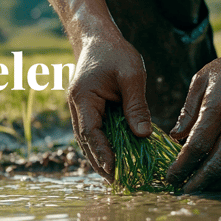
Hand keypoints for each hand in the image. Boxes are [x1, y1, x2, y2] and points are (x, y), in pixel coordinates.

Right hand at [68, 34, 151, 178]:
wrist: (96, 37)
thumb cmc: (114, 52)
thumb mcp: (132, 75)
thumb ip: (136, 105)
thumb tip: (143, 135)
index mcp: (83, 97)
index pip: (91, 132)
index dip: (102, 153)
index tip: (113, 169)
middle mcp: (77, 106)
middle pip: (86, 142)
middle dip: (100, 162)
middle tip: (116, 182)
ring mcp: (80, 109)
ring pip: (88, 140)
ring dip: (100, 157)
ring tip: (115, 177)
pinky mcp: (88, 109)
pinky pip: (94, 132)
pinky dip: (102, 146)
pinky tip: (115, 157)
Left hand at [165, 42, 220, 191]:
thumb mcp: (200, 81)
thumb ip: (187, 111)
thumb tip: (175, 138)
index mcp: (220, 108)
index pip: (198, 146)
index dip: (182, 166)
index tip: (170, 177)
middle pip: (216, 164)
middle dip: (196, 182)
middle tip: (182, 191)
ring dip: (214, 185)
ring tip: (198, 189)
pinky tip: (216, 181)